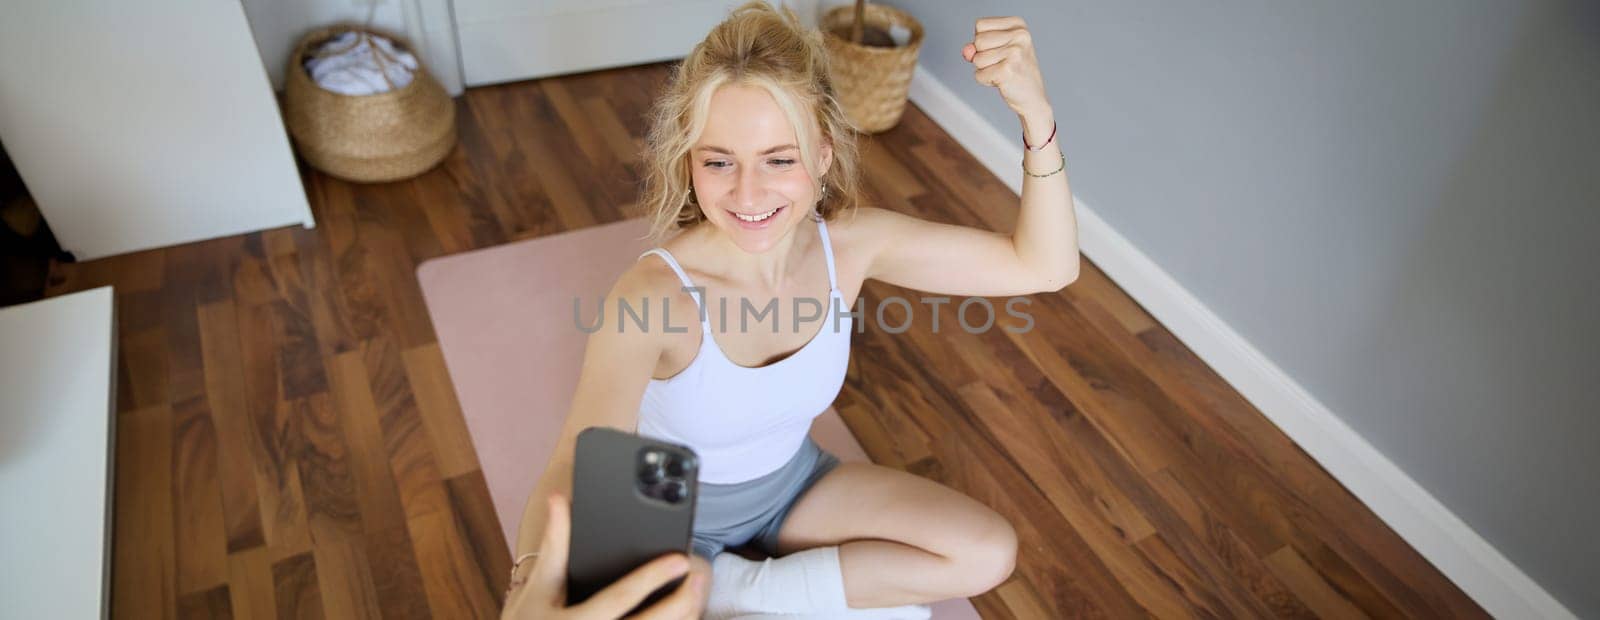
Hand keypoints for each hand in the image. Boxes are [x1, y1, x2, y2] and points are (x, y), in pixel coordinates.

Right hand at [501, 492, 707, 618]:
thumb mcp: (540, 587)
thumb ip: (555, 544)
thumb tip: (559, 499)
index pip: (620, 598)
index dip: (652, 578)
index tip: (681, 559)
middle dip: (681, 602)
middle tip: (699, 577)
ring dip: (682, 618)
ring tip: (695, 595)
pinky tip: (682, 615)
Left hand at [961, 16, 1050, 119]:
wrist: (1032, 96)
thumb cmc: (1013, 70)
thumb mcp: (995, 50)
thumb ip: (976, 46)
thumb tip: (967, 51)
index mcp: (1018, 24)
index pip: (980, 25)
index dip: (982, 41)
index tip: (1000, 50)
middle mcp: (1019, 35)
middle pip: (978, 41)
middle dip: (982, 56)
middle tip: (1001, 63)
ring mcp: (1015, 53)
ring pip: (977, 59)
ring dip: (984, 69)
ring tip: (1002, 71)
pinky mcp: (1007, 71)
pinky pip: (979, 75)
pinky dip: (986, 80)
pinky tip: (1002, 80)